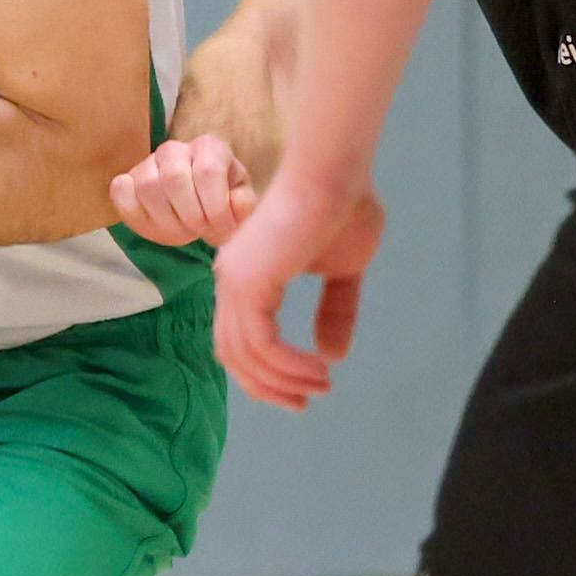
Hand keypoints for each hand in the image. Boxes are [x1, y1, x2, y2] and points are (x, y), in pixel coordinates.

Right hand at [110, 130, 256, 248]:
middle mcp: (176, 149)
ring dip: (166, 221)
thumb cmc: (223, 202)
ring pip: (147, 188)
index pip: (207, 172)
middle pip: (174, 179)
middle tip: (200, 232)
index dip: (215, 208)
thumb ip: (243, 204)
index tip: (221, 230)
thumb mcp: (242, 203)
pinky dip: (135, 214)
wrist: (198, 207)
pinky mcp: (126, 180)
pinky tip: (156, 225)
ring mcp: (147, 163)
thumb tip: (233, 204)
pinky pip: (120, 192)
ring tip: (182, 231)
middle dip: (190, 217)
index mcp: (210, 148)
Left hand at [213, 169, 386, 411]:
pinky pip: (260, 345)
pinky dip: (287, 366)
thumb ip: (336, 310)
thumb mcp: (346, 270)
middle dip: (268, 386)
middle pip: (233, 355)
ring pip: (245, 356)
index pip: (239, 338)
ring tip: (319, 388)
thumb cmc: (342, 208)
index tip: (301, 389)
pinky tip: (319, 370)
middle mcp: (230, 279)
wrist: (334, 173)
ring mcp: (234, 281)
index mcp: (245, 274)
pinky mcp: (247, 283)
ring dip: (282, 380)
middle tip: (303, 402)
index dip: (265, 371)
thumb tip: (333, 356)